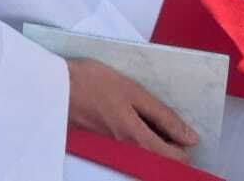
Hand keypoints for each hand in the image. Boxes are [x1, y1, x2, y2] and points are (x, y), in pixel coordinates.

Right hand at [65, 57, 197, 161]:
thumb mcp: (133, 91)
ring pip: (145, 154)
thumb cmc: (91, 83)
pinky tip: (129, 117)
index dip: (185, 144)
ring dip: (152, 139)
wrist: (54, 87)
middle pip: (160, 160)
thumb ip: (163, 115)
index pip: (175, 158)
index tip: (184, 129)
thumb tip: (189, 136)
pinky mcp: (102, 146)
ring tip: (147, 116)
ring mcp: (112, 151)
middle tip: (165, 121)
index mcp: (136, 140)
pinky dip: (135, 137)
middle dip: (170, 144)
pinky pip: (128, 148)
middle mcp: (126, 152)